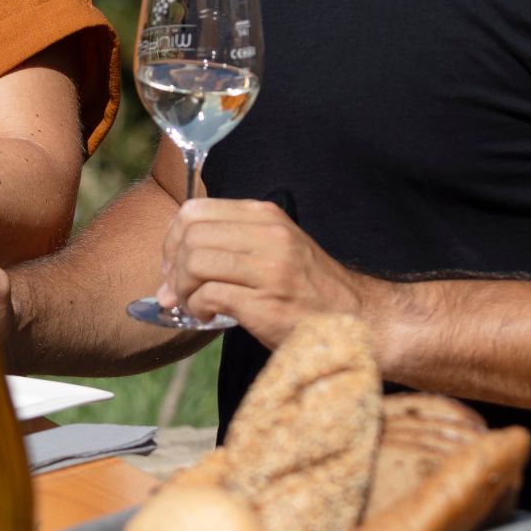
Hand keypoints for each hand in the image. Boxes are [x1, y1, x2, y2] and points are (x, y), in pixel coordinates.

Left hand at [159, 198, 379, 349]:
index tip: (172, 264)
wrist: (358, 320)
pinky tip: (208, 316)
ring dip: (183, 289)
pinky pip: (209, 295)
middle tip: (176, 291)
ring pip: (195, 262)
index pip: (196, 210)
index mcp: (267, 216)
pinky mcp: (266, 303)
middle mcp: (269, 235)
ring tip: (193, 305)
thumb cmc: (309, 290)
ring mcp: (270, 268)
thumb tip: (172, 265)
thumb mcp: (277, 248)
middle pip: (191, 235)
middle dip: (173, 266)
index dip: (172, 237)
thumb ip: (233, 244)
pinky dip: (197, 308)